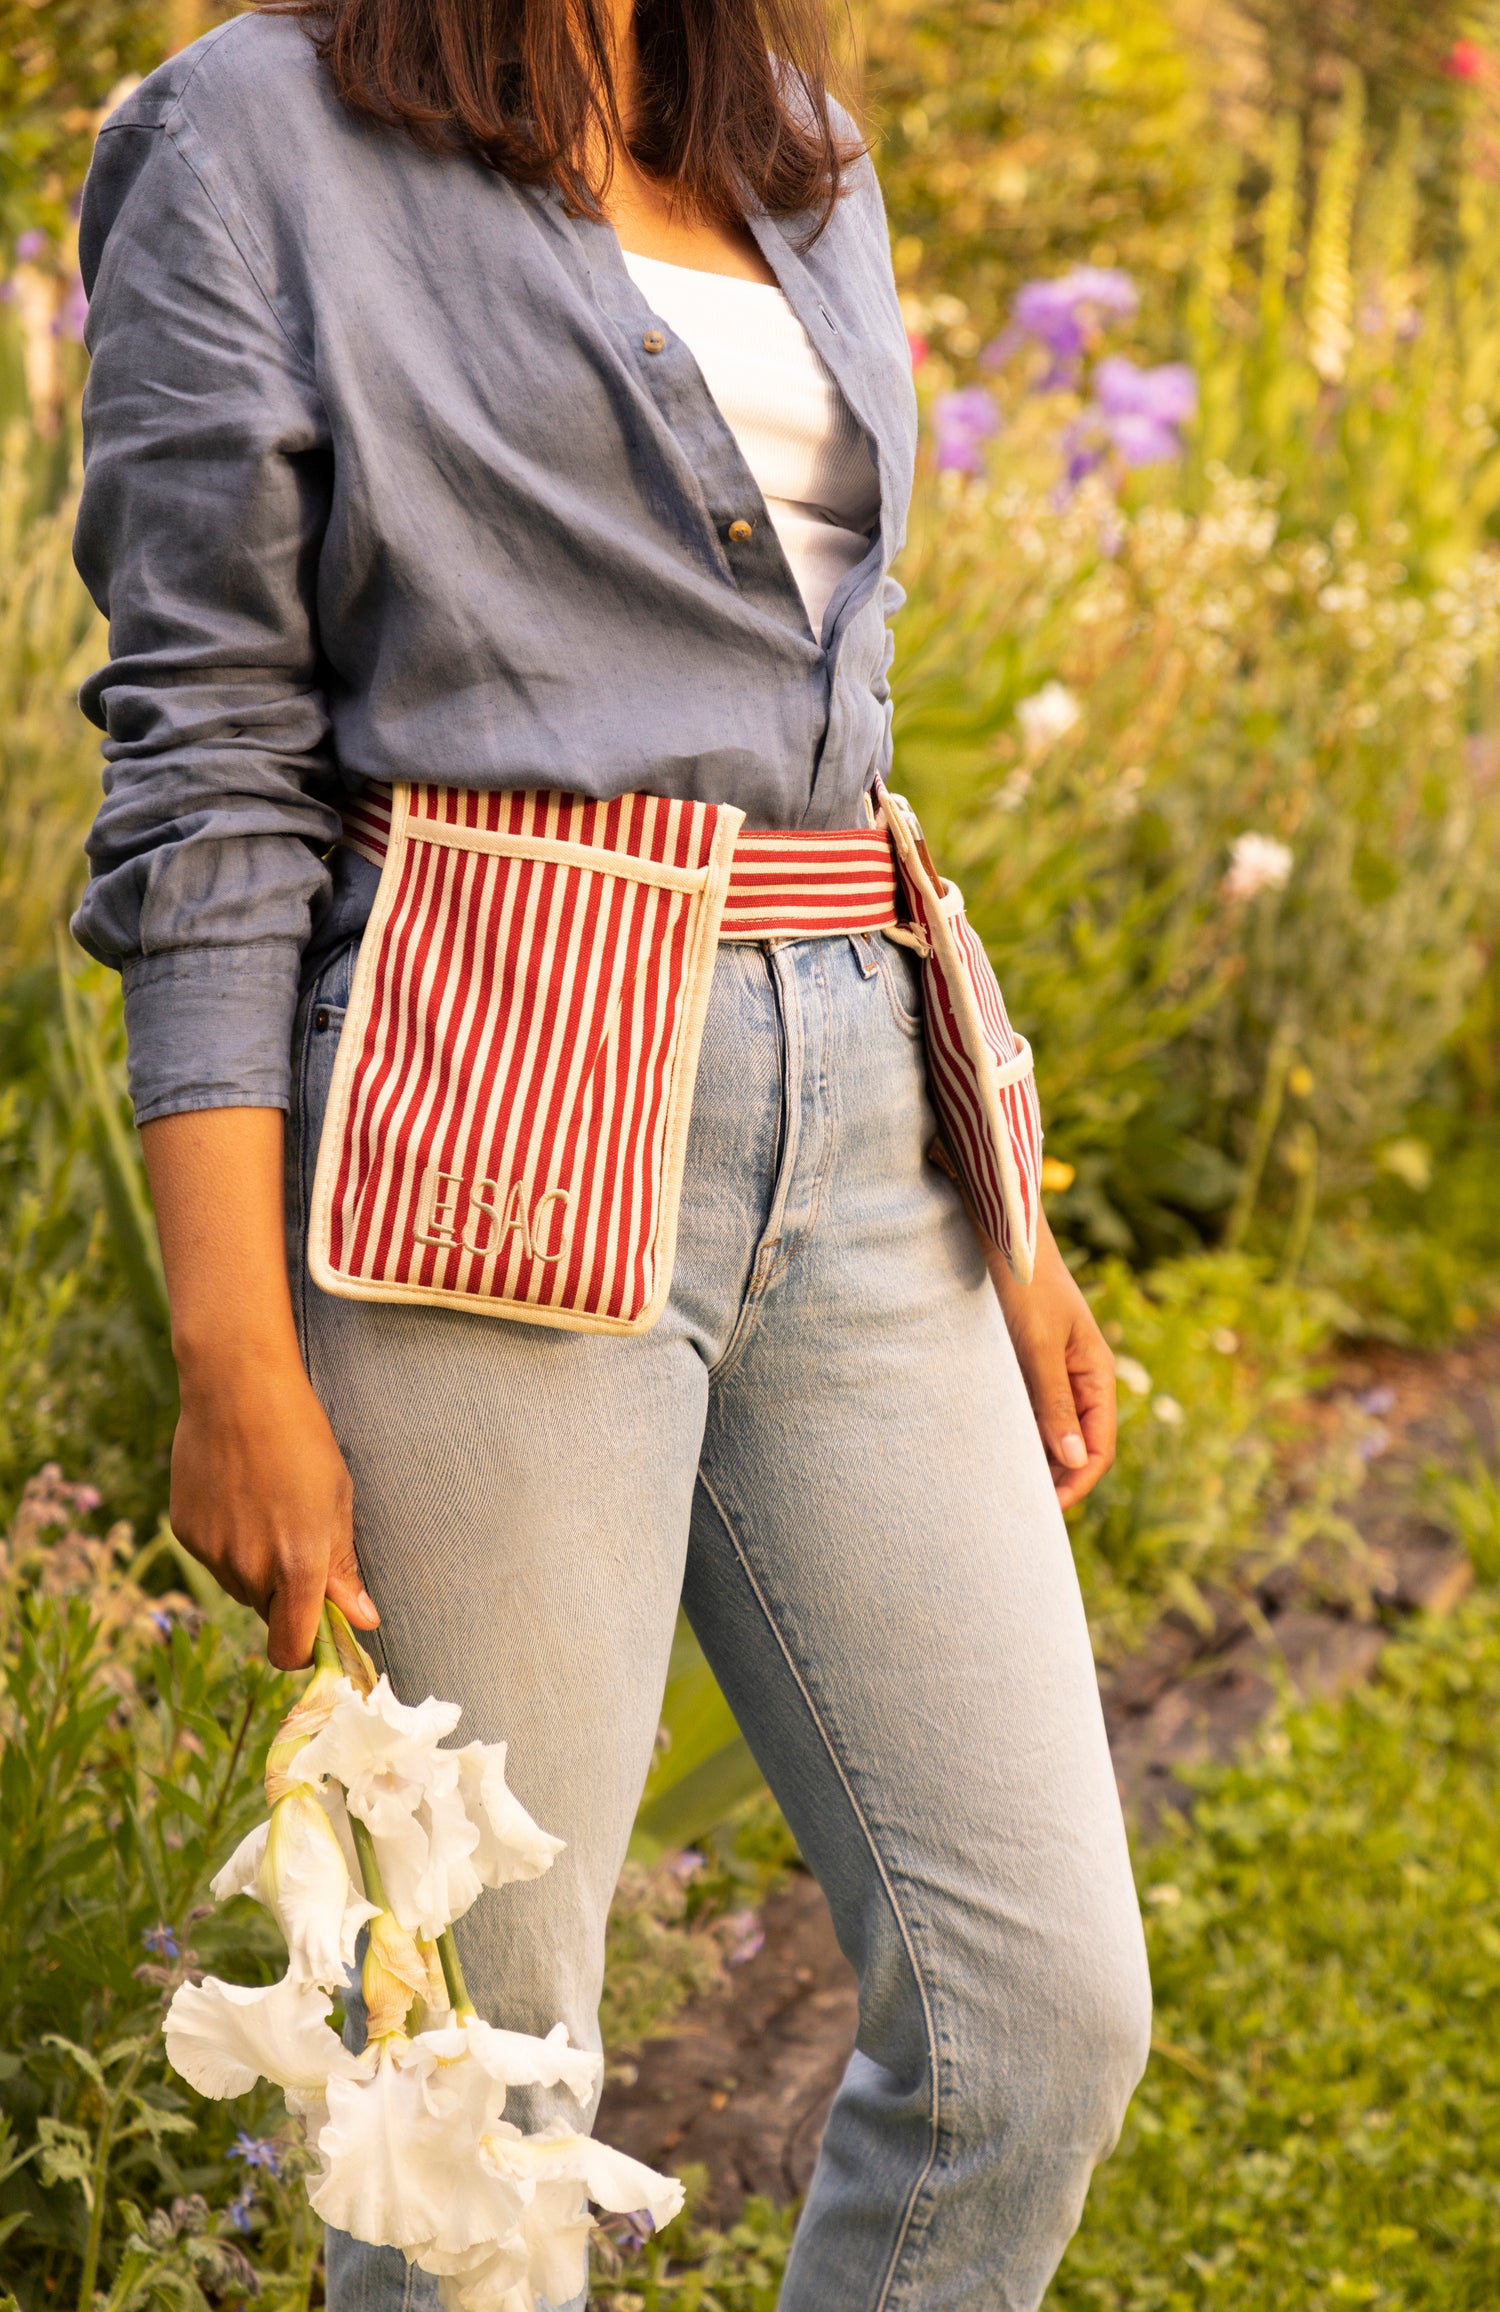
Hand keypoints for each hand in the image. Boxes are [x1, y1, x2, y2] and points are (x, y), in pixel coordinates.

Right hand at [171, 1352, 377, 1669]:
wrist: (237, 1390)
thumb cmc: (301, 1439)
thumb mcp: (338, 1500)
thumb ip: (343, 1567)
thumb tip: (363, 1621)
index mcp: (298, 1563)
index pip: (290, 1649)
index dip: (302, 1649)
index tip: (315, 1632)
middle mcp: (250, 1567)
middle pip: (266, 1613)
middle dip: (283, 1594)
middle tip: (295, 1538)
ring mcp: (212, 1552)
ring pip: (239, 1585)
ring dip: (255, 1566)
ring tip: (266, 1506)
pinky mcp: (185, 1533)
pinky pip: (212, 1558)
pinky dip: (226, 1541)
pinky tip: (236, 1496)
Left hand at [984, 1215, 1116, 1509]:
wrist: (1000, 1231)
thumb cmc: (1024, 1283)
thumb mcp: (1038, 1345)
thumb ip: (1053, 1401)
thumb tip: (1072, 1459)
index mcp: (1096, 1375)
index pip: (1098, 1447)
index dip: (1076, 1482)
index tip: (1045, 1509)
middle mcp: (1080, 1377)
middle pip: (1076, 1444)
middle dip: (1055, 1478)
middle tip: (1018, 1509)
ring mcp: (1053, 1370)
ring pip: (1050, 1429)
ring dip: (1034, 1457)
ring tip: (1002, 1485)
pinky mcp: (1026, 1361)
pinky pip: (1028, 1408)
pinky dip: (1017, 1431)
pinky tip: (992, 1446)